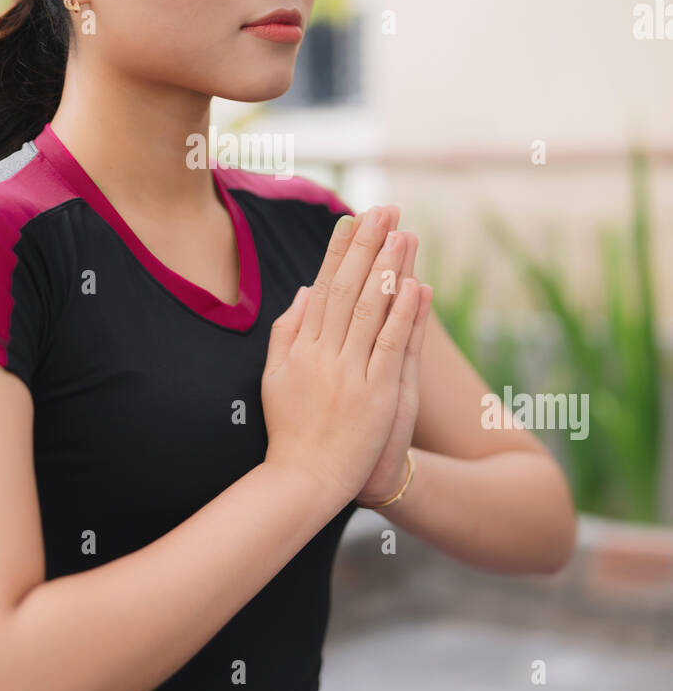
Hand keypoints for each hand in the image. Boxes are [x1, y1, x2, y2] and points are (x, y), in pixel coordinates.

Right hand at [261, 203, 428, 508]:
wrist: (304, 480)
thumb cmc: (290, 430)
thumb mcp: (274, 377)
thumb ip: (287, 333)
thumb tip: (306, 291)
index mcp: (301, 347)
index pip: (324, 287)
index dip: (339, 251)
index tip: (352, 220)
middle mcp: (324, 354)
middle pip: (348, 289)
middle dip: (367, 246)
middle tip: (383, 210)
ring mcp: (350, 374)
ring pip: (371, 311)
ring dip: (388, 269)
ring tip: (402, 233)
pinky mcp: (377, 395)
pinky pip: (392, 346)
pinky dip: (404, 315)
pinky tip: (416, 285)